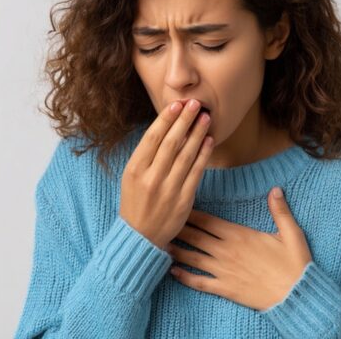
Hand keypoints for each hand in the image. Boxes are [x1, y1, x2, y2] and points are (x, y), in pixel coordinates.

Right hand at [119, 99, 213, 248]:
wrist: (140, 237)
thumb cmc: (135, 202)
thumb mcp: (131, 177)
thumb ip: (146, 156)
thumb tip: (166, 128)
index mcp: (134, 170)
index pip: (152, 138)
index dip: (165, 119)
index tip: (176, 105)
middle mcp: (150, 178)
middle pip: (171, 143)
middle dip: (184, 121)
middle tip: (195, 103)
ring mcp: (168, 189)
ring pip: (186, 155)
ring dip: (197, 134)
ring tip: (205, 117)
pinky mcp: (183, 200)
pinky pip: (196, 172)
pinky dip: (203, 155)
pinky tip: (209, 141)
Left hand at [166, 187, 312, 310]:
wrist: (295, 296)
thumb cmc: (294, 265)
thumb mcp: (291, 234)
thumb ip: (280, 210)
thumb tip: (275, 189)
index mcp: (239, 235)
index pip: (208, 220)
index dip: (190, 212)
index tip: (176, 203)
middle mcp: (226, 251)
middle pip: (195, 236)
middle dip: (177, 227)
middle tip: (159, 219)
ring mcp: (223, 271)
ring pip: (192, 257)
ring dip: (175, 249)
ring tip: (159, 242)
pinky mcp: (224, 288)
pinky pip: (199, 282)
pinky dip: (184, 276)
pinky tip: (172, 271)